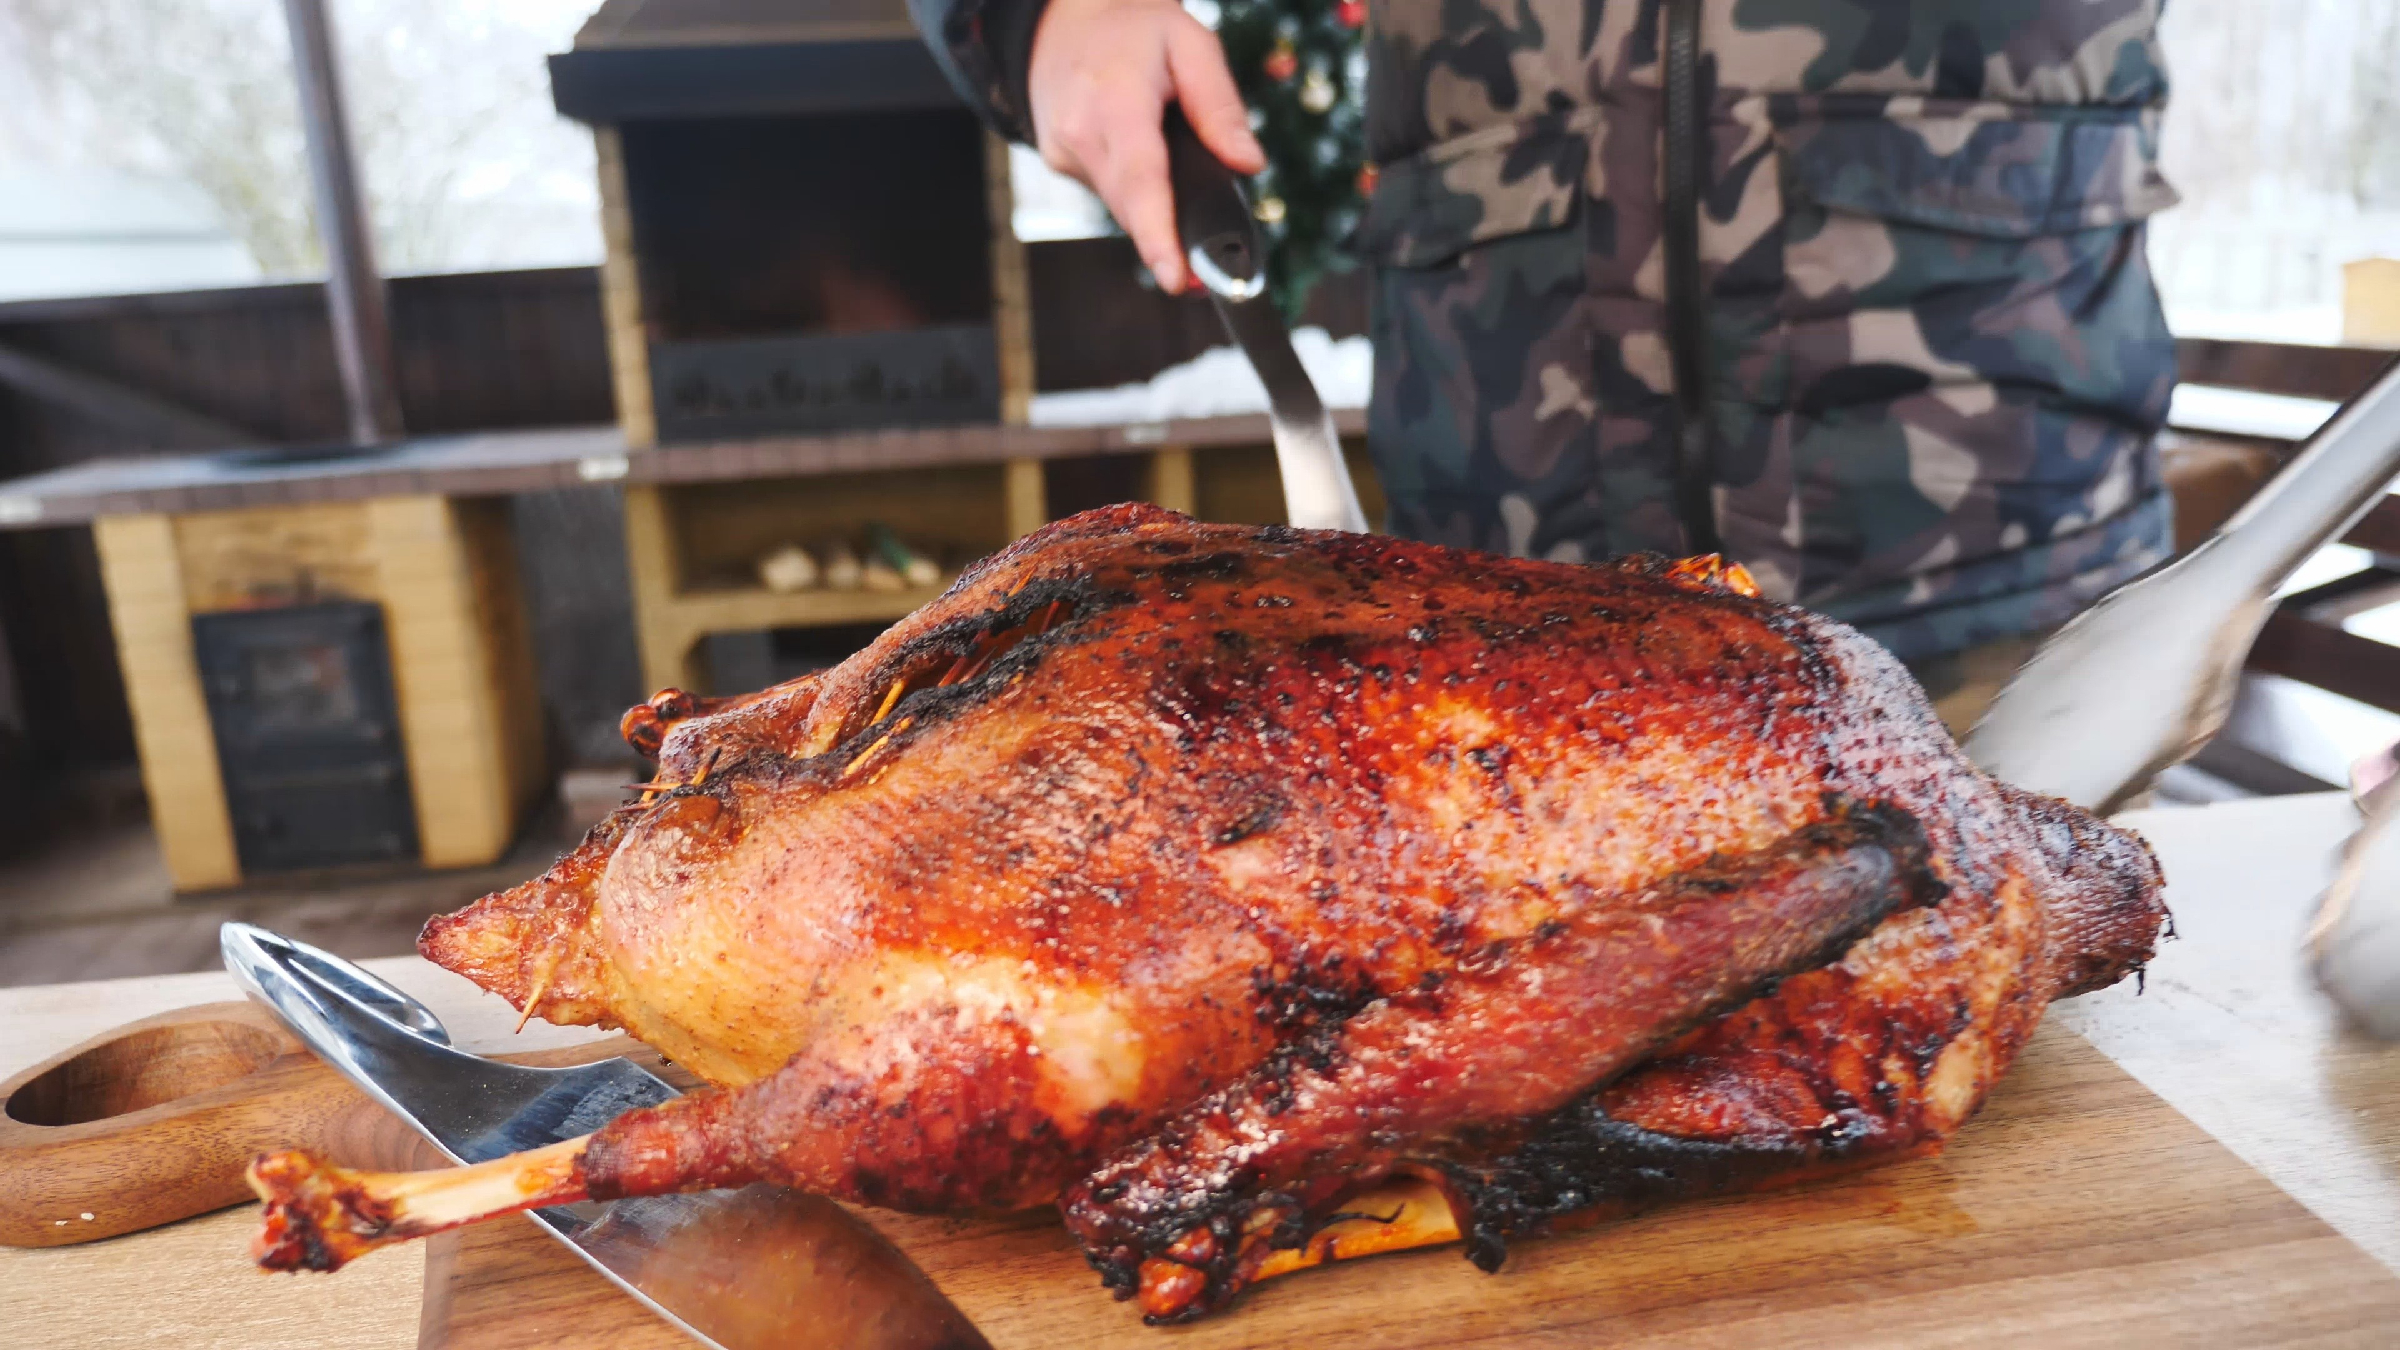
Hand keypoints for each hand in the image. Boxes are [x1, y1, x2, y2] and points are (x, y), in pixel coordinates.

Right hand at [1028, 0, 1265, 292]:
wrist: (1058, 19)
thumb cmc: (1130, 26)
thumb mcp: (1190, 43)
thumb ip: (1220, 105)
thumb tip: (1248, 163)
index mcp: (1115, 101)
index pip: (1141, 179)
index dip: (1158, 235)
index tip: (1174, 277)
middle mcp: (1080, 133)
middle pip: (1134, 208)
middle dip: (1168, 244)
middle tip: (1203, 276)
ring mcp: (1063, 152)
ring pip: (1121, 206)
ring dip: (1154, 214)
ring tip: (1180, 215)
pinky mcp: (1060, 162)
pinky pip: (1108, 193)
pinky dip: (1134, 192)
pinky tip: (1147, 168)